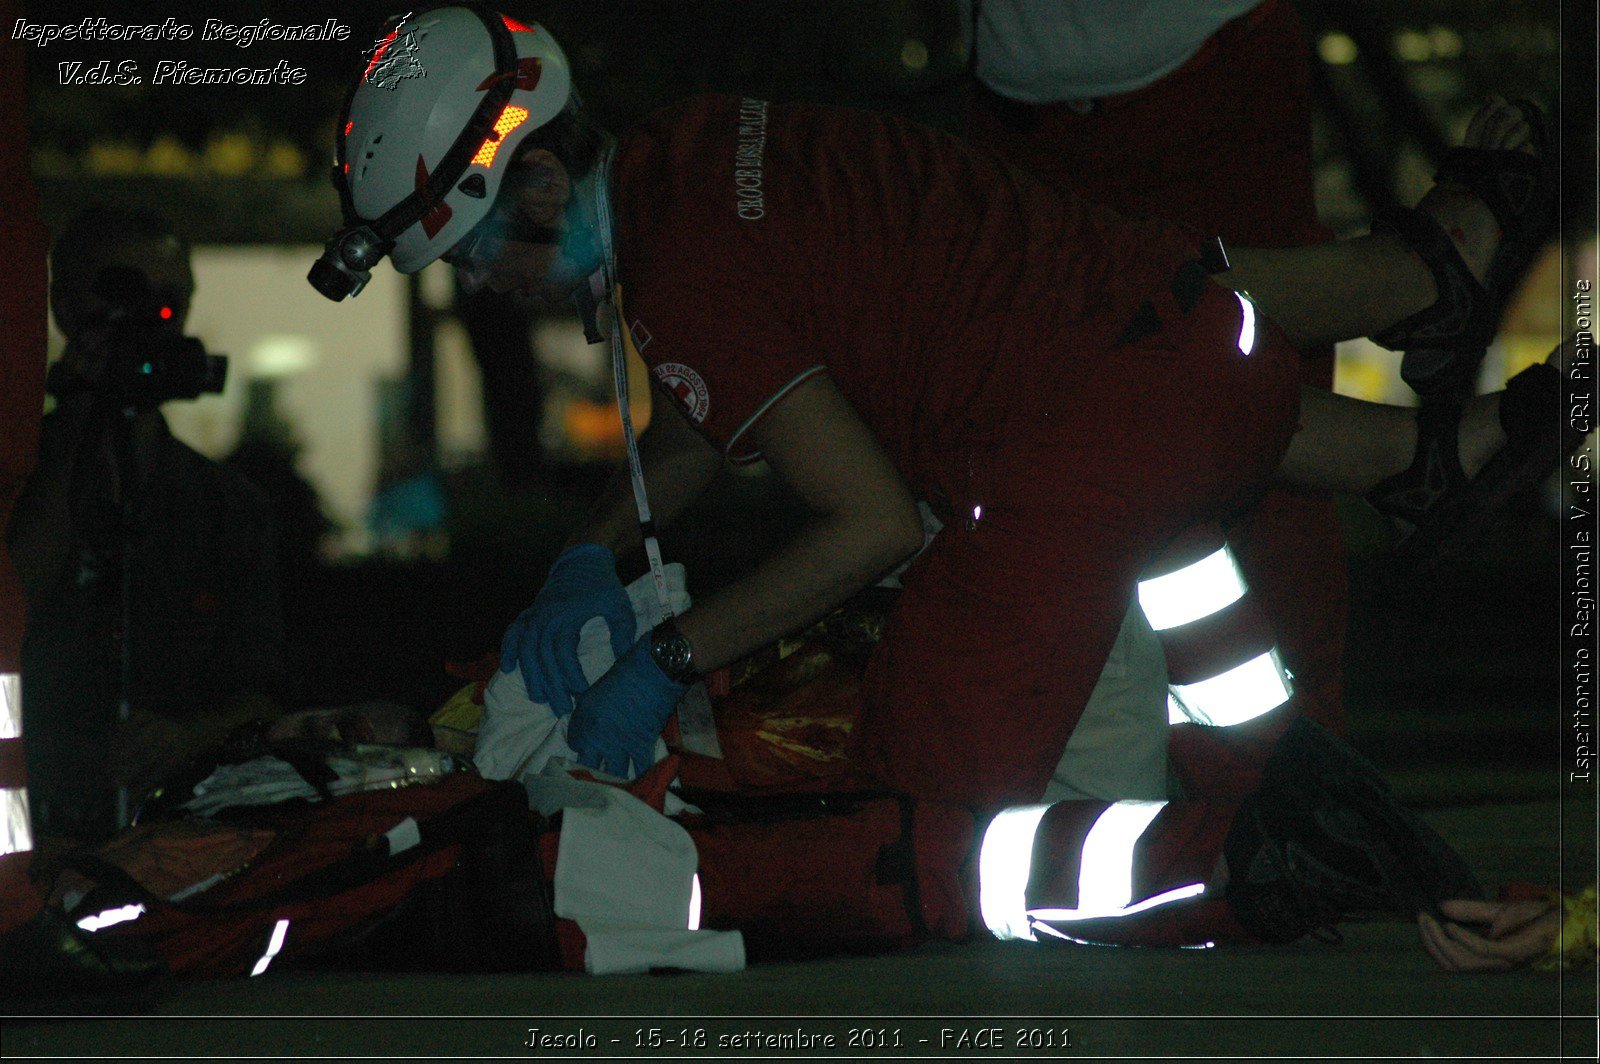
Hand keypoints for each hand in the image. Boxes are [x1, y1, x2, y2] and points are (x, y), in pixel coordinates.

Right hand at [499, 544, 635, 713]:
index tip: (581, 692)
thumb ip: (622, 634)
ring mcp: (534, 615)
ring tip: (540, 698)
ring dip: (531, 676)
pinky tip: (508, 669)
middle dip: (552, 686)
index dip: (570, 674)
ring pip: (526, 651)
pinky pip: (512, 633)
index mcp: (567, 615)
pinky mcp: (528, 614)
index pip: (563, 652)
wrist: (582, 561)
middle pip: (543, 658)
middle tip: (561, 709)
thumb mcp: (619, 607)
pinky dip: (507, 650)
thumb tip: (623, 661)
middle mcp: (545, 617)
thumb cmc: (603, 587)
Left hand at [566, 632, 686, 777]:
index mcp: (583, 718)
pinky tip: (641, 778)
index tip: (585, 749)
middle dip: (591, 772)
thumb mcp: (597, 690)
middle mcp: (596, 736)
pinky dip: (641, 775)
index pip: (575, 744)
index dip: (580, 746)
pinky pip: (639, 769)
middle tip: (596, 774)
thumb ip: (587, 712)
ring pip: (612, 773)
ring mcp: (619, 744)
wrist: (654, 671)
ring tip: (616, 782)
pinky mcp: (641, 746)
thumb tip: (586, 728)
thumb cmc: (626, 672)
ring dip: (614, 778)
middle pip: (588, 766)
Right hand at [1419, 897, 1561, 972]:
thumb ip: (1470, 910)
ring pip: (1463, 961)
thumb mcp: (1497, 910)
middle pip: (1453, 964)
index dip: (1431, 944)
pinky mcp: (1514, 953)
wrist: (1565, 918)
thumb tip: (1440, 906)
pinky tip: (1450, 925)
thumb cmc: (1535, 917)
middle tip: (1421, 919)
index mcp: (1488, 958)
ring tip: (1431, 921)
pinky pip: (1481, 951)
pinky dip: (1462, 939)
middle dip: (1431, 943)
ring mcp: (1504, 961)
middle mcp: (1494, 964)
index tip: (1420, 920)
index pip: (1451, 961)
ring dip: (1441, 943)